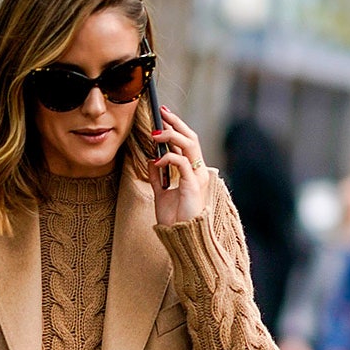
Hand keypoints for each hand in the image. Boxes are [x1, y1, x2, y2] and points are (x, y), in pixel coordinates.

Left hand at [148, 106, 211, 224]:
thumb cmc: (175, 219)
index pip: (187, 143)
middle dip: (176, 123)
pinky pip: (181, 163)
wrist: (182, 237)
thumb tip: (151, 159)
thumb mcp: (162, 194)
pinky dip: (168, 157)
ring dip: (172, 135)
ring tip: (155, 133)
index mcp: (192, 172)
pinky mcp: (192, 185)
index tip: (164, 116)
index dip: (177, 127)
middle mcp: (198, 171)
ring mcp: (197, 177)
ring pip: (189, 145)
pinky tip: (157, 160)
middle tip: (162, 112)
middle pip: (191, 138)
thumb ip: (158, 176)